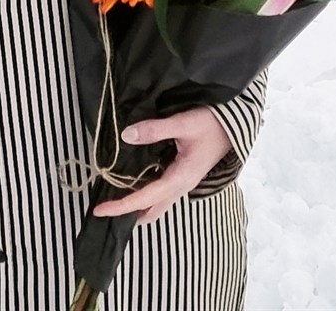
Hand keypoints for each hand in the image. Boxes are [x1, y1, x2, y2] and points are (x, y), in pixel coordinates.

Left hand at [90, 108, 231, 222]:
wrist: (235, 125)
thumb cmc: (213, 124)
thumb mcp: (183, 123)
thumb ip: (154, 130)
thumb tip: (126, 135)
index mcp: (180, 179)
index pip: (145, 198)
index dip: (121, 205)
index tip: (99, 209)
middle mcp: (180, 186)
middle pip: (150, 210)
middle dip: (127, 213)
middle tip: (103, 208)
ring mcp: (182, 183)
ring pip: (156, 203)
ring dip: (136, 205)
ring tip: (112, 197)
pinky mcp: (182, 175)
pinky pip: (160, 191)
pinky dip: (144, 194)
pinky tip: (131, 181)